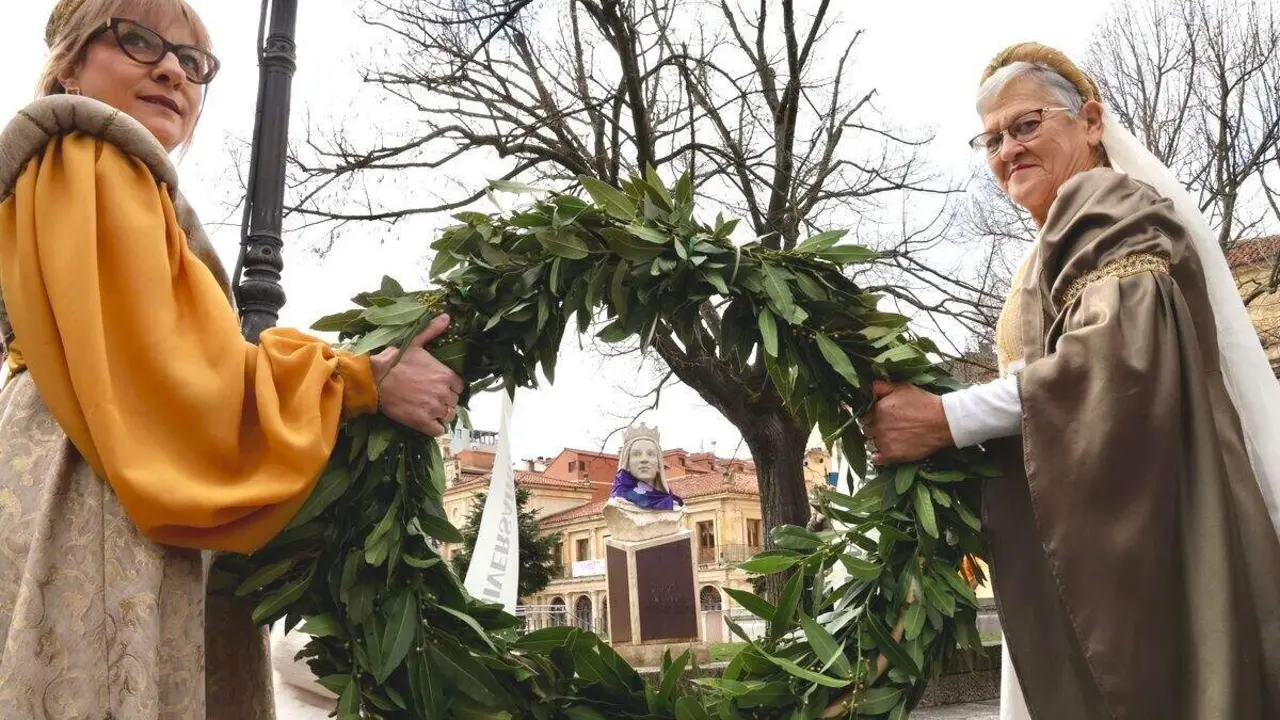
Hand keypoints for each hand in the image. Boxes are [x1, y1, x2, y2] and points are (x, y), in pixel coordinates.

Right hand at [369, 314, 463, 435]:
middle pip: (454, 401)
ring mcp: (433, 408)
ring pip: (448, 416)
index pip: (459, 386)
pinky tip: (427, 421)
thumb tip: (446, 317)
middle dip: (445, 400)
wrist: (373, 380)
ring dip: (441, 414)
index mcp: (445, 375)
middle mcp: (443, 393)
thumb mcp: (415, 343)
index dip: (450, 386)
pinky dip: (435, 428)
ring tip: (429, 408)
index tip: (440, 386)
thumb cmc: (394, 361)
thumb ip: (433, 331)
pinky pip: (439, 430)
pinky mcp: (422, 422)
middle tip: (431, 397)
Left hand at [859, 380, 954, 464]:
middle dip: (875, 429)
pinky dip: (879, 456)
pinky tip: (886, 452)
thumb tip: (868, 387)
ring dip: (879, 441)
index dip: (872, 417)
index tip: (882, 418)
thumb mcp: (903, 387)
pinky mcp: (892, 455)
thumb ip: (882, 386)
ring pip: (873, 443)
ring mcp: (884, 442)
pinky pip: (877, 458)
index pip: (864, 416)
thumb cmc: (924, 403)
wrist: (943, 422)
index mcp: (878, 409)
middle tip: (889, 427)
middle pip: (868, 430)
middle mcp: (878, 426)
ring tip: (894, 438)